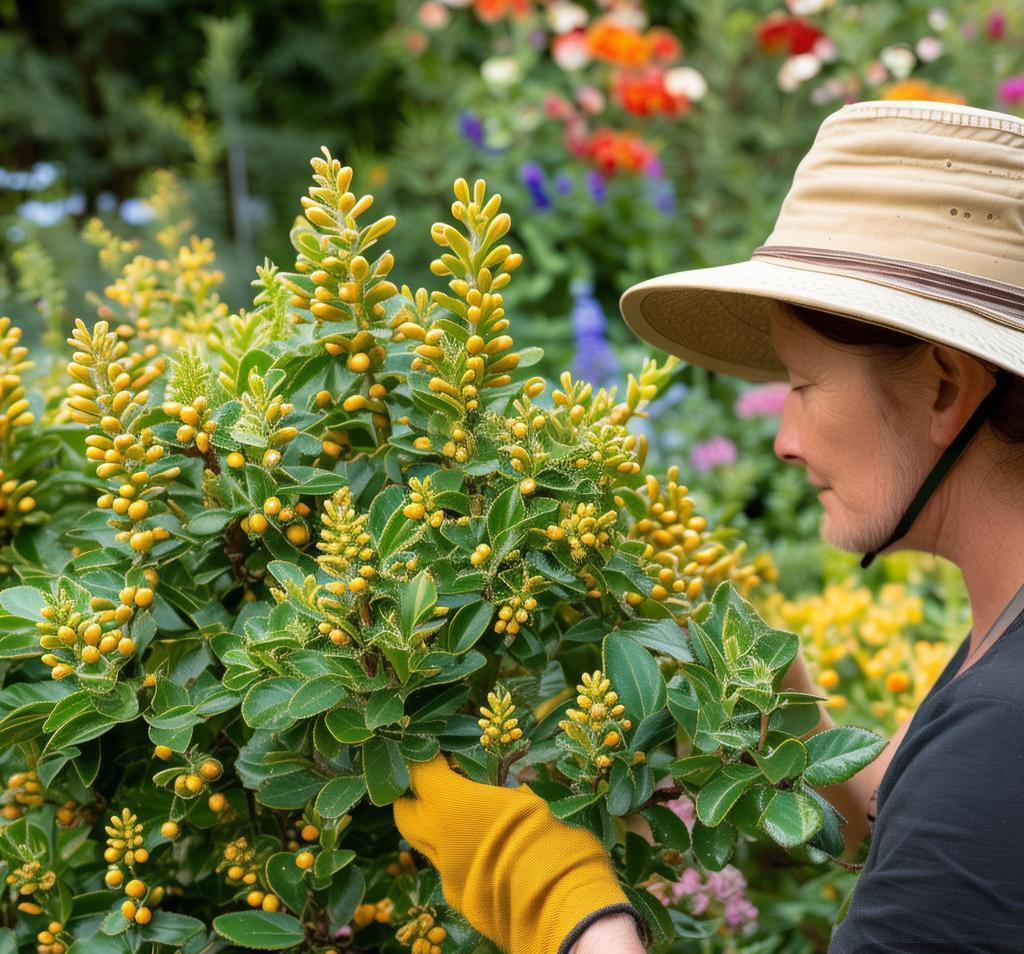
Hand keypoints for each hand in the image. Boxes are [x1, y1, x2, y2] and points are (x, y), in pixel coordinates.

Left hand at [393, 756, 643, 953]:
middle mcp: (437, 838)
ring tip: (465, 823)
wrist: (551, 899)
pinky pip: (448, 872)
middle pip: (404, 811)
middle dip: (415, 797)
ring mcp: (444, 871)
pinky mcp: (457, 898)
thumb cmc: (542, 835)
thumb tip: (511, 789)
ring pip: (424, 845)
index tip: (438, 754)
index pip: (419, 772)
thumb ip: (505, 795)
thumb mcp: (526, 800)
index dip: (426, 760)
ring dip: (436, 830)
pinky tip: (485, 858)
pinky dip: (459, 860)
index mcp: (450, 803)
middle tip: (437, 788)